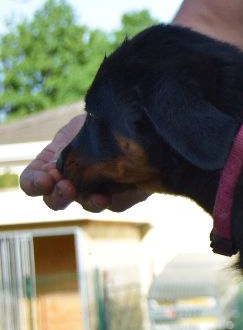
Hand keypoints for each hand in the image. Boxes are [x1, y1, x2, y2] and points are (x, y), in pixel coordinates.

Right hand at [19, 114, 147, 212]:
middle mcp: (69, 184)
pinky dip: (115, 199)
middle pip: (55, 201)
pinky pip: (116, 204)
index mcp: (49, 167)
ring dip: (88, 201)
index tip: (44, 179)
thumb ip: (70, 140)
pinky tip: (113, 193)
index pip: (32, 183)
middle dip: (59, 196)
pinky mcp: (120, 195)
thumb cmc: (92, 124)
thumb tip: (74, 148)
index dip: (33, 184)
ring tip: (96, 195)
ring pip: (87, 205)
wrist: (125, 125)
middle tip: (67, 187)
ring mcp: (93, 192)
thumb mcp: (75, 127)